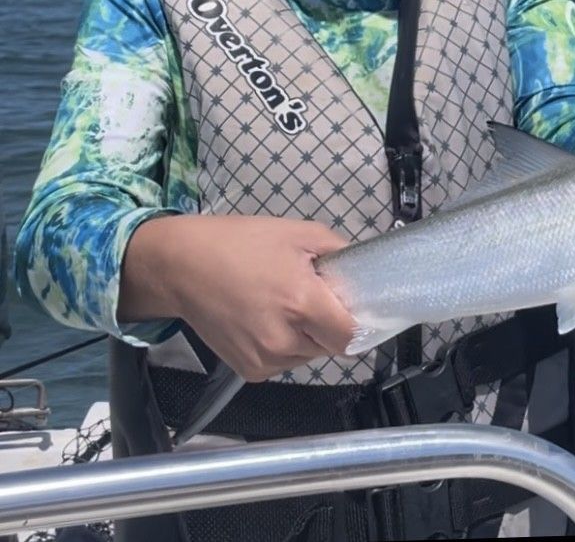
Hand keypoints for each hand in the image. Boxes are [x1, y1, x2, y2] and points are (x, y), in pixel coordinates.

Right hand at [119, 214, 356, 380]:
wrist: (182, 266)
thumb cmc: (241, 243)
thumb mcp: (299, 233)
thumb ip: (339, 252)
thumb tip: (362, 271)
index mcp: (302, 304)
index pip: (352, 335)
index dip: (360, 321)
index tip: (357, 306)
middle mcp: (284, 341)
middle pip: (332, 345)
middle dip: (332, 324)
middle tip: (317, 295)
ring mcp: (264, 361)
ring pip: (310, 355)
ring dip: (309, 335)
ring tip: (287, 303)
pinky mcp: (248, 371)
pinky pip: (285, 362)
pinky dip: (287, 345)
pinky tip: (269, 318)